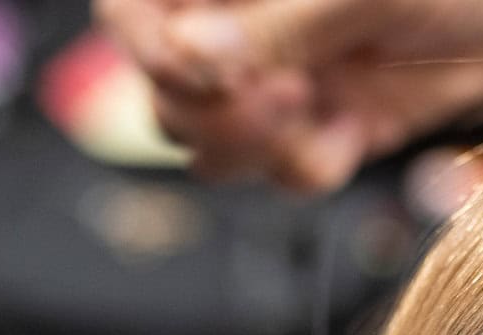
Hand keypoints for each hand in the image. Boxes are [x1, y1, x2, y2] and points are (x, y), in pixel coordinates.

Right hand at [101, 0, 482, 191]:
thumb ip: (281, 21)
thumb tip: (194, 57)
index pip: (132, 8)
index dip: (149, 45)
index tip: (198, 67)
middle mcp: (241, 19)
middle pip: (163, 86)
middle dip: (209, 110)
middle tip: (279, 97)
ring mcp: (279, 73)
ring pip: (211, 143)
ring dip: (255, 148)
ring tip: (314, 113)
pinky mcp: (325, 123)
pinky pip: (281, 170)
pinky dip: (308, 166)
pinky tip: (350, 131)